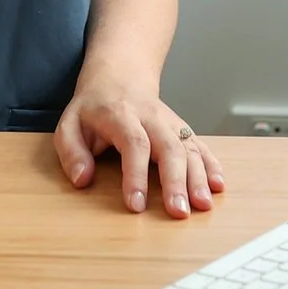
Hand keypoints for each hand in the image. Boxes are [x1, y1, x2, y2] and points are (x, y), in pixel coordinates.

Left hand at [54, 70, 226, 218]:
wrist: (119, 75)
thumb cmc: (93, 108)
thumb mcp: (69, 124)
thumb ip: (72, 151)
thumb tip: (82, 179)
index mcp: (121, 115)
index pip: (134, 144)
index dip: (136, 175)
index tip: (136, 205)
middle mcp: (151, 117)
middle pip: (169, 147)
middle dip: (176, 181)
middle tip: (179, 212)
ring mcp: (170, 122)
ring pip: (189, 147)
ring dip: (199, 177)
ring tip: (202, 206)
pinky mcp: (181, 128)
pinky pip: (200, 145)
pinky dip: (212, 165)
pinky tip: (218, 185)